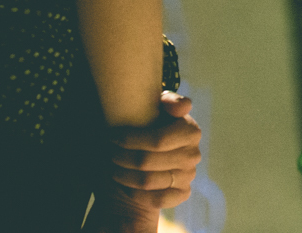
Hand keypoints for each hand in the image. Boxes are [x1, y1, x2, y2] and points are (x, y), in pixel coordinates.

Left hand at [86, 92, 201, 231]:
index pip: (158, 140)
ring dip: (124, 175)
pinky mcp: (183, 193)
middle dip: (122, 157)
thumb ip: (169, 101)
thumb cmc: (152, 124)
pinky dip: (136, 193)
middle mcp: (193, 154)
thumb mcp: (158, 107)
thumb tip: (182, 106)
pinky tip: (124, 183)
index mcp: (190, 130)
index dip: (131, 140)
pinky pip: (157, 199)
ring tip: (111, 166)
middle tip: (108, 152)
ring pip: (148, 181)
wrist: (155, 151)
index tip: (112, 137)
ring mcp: (189, 175)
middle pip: (148, 161)